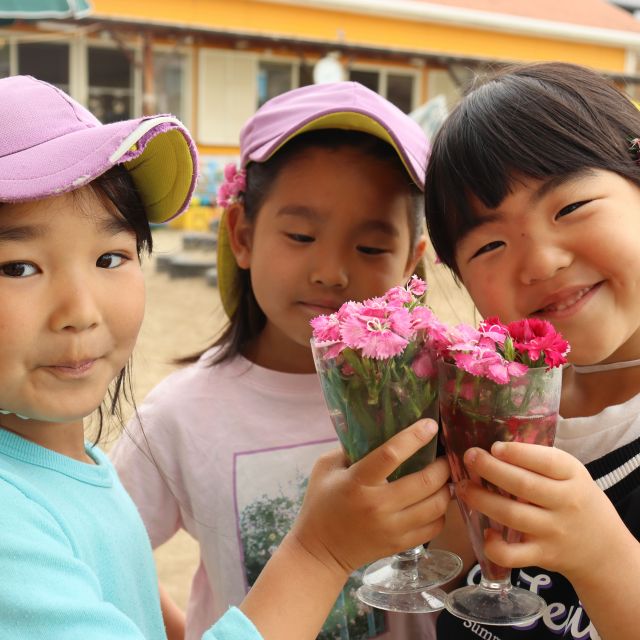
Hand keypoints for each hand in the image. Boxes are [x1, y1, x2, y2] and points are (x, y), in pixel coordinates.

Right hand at [291, 419, 451, 578]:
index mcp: (357, 481)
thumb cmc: (321, 503)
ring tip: (445, 477)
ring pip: (436, 505)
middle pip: (424, 481)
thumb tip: (376, 431)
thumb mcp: (325, 468)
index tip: (430, 425)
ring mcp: (391, 528)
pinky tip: (435, 502)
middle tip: (446, 455)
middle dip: (442, 465)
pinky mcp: (400, 544)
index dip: (414, 437)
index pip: (391, 454)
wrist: (320, 551)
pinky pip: (434, 527)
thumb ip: (348, 449)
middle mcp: (378, 505)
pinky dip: (441, 512)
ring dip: (445, 487)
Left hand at [457, 442, 624, 581]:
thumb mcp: (569, 473)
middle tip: (469, 457)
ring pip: (511, 515)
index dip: (517, 453)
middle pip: (522, 485)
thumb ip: (538, 461)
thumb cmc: (574, 498)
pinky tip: (486, 532)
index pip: (545, 461)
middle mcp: (564, 502)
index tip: (494, 446)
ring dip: (481, 500)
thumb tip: (493, 447)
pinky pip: (513, 555)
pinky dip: (494, 546)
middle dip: (490, 469)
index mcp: (571, 475)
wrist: (602, 548)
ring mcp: (553, 531)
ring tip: (462, 487)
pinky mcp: (542, 556)